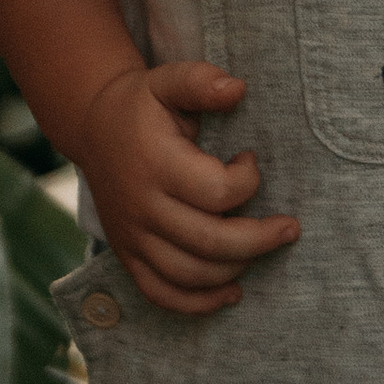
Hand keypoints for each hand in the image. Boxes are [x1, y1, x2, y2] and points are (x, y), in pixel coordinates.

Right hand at [68, 60, 298, 313]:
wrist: (93, 128)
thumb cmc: (143, 105)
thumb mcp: (168, 80)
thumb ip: (202, 82)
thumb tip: (238, 88)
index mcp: (155, 164)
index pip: (217, 192)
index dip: (248, 181)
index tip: (250, 160)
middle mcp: (141, 206)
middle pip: (210, 243)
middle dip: (261, 240)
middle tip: (290, 228)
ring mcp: (132, 236)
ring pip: (191, 274)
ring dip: (237, 269)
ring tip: (263, 249)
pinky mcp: (128, 255)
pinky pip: (162, 294)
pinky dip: (199, 303)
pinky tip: (231, 292)